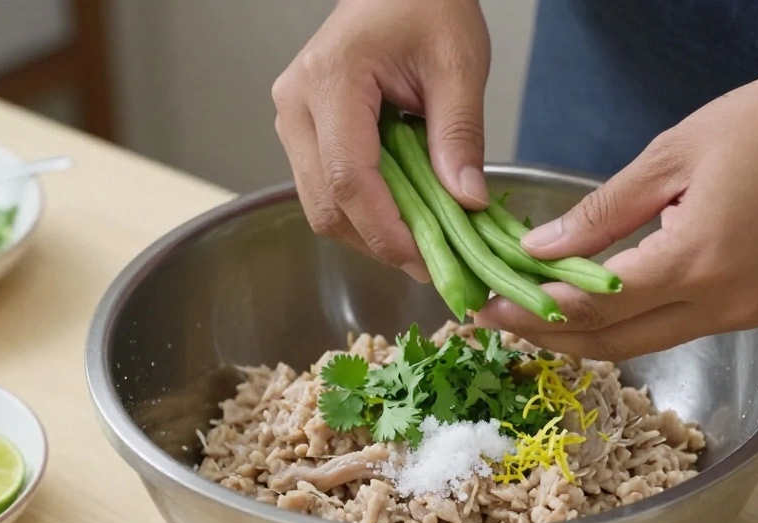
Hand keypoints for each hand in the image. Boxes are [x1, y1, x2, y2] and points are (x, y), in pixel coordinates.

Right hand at [272, 0, 490, 281]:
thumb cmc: (426, 6)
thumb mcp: (459, 64)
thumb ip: (459, 134)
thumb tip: (465, 202)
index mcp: (331, 80)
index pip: (350, 178)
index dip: (387, 231)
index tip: (428, 261)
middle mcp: (296, 104)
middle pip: (326, 204)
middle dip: (379, 242)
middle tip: (433, 262)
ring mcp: (292, 118)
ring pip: (320, 205)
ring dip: (369, 232)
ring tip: (422, 240)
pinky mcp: (301, 129)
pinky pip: (324, 188)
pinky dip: (362, 212)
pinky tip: (400, 213)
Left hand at [475, 57, 757, 359]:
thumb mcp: (668, 156)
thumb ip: (600, 213)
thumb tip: (539, 250)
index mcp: (697, 260)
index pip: (593, 304)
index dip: (532, 310)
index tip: (484, 304)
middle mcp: (723, 302)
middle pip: (615, 341)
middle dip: (549, 336)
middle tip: (494, 320)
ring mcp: (744, 311)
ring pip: (644, 341)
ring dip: (586, 334)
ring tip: (530, 314)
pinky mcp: (755, 307)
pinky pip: (677, 326)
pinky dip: (629, 321)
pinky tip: (593, 304)